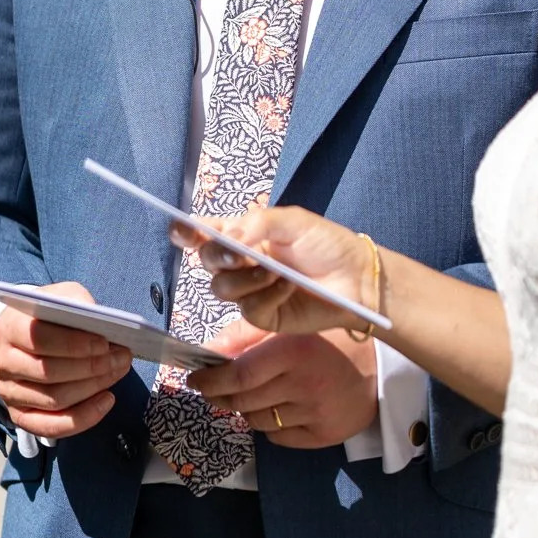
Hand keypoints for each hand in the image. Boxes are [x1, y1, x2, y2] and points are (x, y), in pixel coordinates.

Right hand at [0, 282, 132, 441]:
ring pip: (54, 399)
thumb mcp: (62, 296)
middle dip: (90, 367)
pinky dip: (84, 418)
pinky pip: (52, 426)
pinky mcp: (20, 415)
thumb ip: (78, 303)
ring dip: (93, 388)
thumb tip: (102, 323)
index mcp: (8, 327)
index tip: (104, 343)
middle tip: (121, 358)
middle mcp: (2, 362)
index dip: (72, 344)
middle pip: (47, 372)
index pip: (37, 338)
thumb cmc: (49, 315)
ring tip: (118, 372)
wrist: (27, 334)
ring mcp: (8, 392)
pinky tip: (107, 400)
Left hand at [189, 321, 377, 448]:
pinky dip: (270, 426)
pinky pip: (278, 438)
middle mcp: (304, 385)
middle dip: (220, 396)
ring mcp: (315, 414)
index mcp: (295, 352)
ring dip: (246, 409)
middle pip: (243, 401)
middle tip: (214, 388)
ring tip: (252, 395)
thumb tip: (207, 351)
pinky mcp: (323, 436)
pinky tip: (280, 408)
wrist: (381, 369)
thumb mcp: (290, 326)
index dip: (211, 381)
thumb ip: (246, 336)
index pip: (240, 376)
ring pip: (258, 421)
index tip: (196, 379)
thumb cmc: (331, 340)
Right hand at [191, 206, 380, 336]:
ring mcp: (251, 291)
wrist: (357, 279)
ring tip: (275, 271)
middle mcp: (242, 263)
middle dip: (218, 257)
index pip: (206, 233)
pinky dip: (268, 294)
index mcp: (245, 235)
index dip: (187, 232)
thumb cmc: (327, 244)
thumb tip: (228, 237)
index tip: (180, 229)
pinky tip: (288, 287)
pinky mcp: (264, 316)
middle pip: (207, 261)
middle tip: (240, 254)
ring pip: (223, 288)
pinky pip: (249, 308)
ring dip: (247, 278)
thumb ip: (257, 222)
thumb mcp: (293, 221)